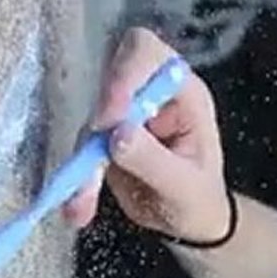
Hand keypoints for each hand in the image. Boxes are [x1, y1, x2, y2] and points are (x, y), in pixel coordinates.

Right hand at [62, 28, 230, 244]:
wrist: (188, 222)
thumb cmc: (199, 198)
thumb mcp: (185, 187)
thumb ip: (153, 160)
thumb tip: (117, 135)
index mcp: (182, 92)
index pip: (148, 55)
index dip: (123, 75)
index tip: (111, 118)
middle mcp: (150, 96)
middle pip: (110, 78)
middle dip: (99, 116)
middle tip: (94, 153)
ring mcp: (124, 117)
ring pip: (90, 122)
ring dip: (83, 163)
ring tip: (84, 201)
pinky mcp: (104, 141)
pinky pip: (82, 153)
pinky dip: (78, 181)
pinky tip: (78, 210)